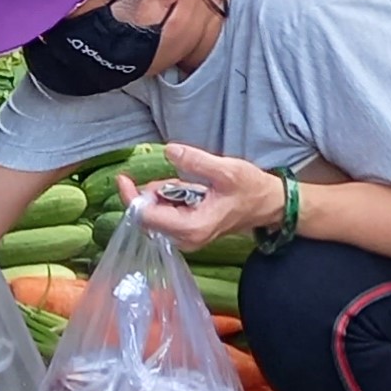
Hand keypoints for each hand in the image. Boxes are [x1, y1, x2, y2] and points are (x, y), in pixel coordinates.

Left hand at [129, 144, 283, 252]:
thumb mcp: (225, 170)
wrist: (267, 205)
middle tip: (174, 177)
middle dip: (151, 194)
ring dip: (163, 195)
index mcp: (191, 227)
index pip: (147, 216)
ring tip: (190, 184)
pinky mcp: (188, 233)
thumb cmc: (250, 189)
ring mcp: (186, 238)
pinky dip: (170, 199)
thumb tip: (169, 150)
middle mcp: (185, 239)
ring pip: (156, 216)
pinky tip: (190, 190)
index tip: (123, 177)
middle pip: (148, 218)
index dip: (132, 197)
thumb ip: (195, 161)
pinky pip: (166, 216)